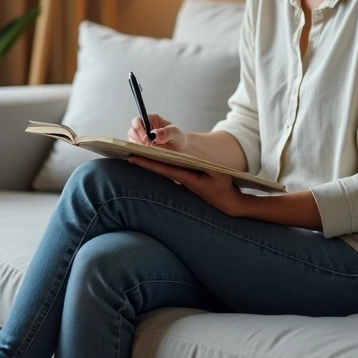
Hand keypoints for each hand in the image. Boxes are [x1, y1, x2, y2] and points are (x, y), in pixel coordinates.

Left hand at [127, 156, 245, 215]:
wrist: (229, 203)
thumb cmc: (225, 188)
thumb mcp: (218, 174)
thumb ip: (205, 166)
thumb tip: (190, 159)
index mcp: (188, 179)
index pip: (164, 169)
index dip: (149, 162)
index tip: (134, 157)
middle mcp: (183, 181)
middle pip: (160, 170)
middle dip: (145, 162)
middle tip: (128, 154)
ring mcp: (184, 183)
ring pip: (164, 172)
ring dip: (152, 164)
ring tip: (136, 156)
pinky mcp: (187, 183)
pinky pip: (171, 173)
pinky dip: (161, 167)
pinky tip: (153, 162)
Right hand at [128, 114, 188, 152]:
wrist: (179, 149)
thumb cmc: (177, 138)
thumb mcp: (175, 133)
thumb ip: (166, 132)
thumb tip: (154, 134)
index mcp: (151, 120)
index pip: (138, 121)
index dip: (139, 129)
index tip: (147, 139)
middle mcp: (143, 128)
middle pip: (132, 131)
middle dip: (138, 139)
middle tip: (148, 146)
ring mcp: (140, 138)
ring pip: (131, 141)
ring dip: (138, 146)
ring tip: (149, 150)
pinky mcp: (140, 147)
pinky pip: (134, 149)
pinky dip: (138, 152)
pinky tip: (147, 154)